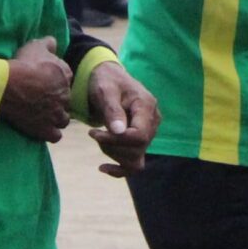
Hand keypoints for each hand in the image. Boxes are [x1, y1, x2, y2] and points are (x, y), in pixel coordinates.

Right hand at [0, 37, 73, 142]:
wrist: (8, 85)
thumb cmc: (22, 64)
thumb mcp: (36, 46)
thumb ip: (48, 43)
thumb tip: (53, 42)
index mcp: (65, 75)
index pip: (66, 80)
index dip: (55, 82)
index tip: (44, 83)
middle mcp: (65, 96)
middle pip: (65, 100)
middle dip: (56, 100)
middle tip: (40, 99)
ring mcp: (56, 114)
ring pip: (63, 119)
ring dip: (56, 117)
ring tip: (43, 115)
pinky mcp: (46, 129)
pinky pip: (55, 135)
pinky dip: (50, 132)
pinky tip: (41, 127)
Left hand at [82, 60, 160, 177]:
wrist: (109, 79)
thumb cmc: (106, 81)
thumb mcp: (105, 91)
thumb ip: (112, 109)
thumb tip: (119, 131)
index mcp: (147, 106)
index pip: (139, 136)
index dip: (116, 140)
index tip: (94, 133)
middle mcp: (153, 121)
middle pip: (137, 149)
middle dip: (111, 146)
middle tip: (94, 133)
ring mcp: (149, 133)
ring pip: (135, 159)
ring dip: (113, 153)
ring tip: (99, 137)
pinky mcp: (141, 141)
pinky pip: (135, 164)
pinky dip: (120, 169)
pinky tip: (102, 167)